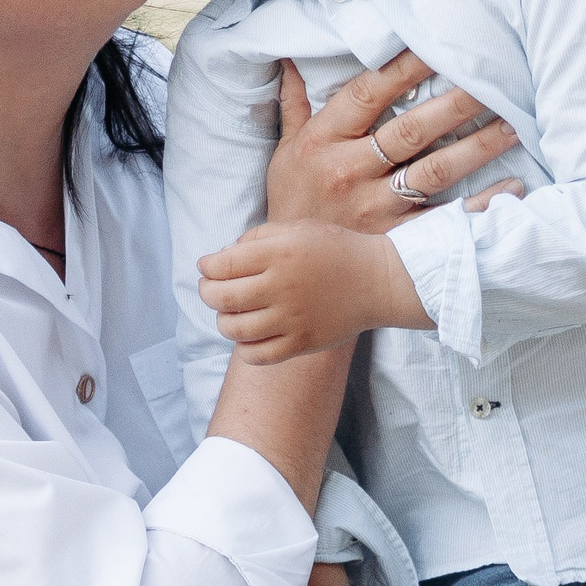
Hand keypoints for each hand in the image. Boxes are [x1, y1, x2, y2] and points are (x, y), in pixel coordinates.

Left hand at [198, 220, 432, 362]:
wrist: (378, 280)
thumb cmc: (335, 251)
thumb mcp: (297, 229)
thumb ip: (257, 238)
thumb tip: (222, 258)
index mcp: (278, 254)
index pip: (221, 266)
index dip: (206, 267)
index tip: (208, 266)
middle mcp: (281, 287)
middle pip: (220, 298)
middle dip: (208, 292)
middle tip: (212, 288)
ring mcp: (291, 319)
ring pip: (233, 329)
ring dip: (223, 320)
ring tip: (232, 313)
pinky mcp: (302, 343)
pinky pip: (256, 355)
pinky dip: (244, 347)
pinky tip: (250, 335)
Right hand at [264, 51, 525, 232]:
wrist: (288, 274)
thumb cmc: (292, 204)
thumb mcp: (285, 152)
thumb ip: (295, 105)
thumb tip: (290, 59)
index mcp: (323, 141)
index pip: (368, 93)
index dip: (404, 67)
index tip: (436, 45)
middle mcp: (349, 171)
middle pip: (410, 129)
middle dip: (454, 103)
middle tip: (492, 80)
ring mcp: (374, 207)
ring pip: (433, 170)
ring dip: (477, 147)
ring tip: (512, 126)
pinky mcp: (394, 239)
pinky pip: (444, 217)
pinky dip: (480, 204)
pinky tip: (512, 186)